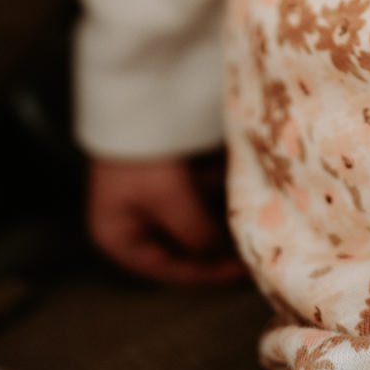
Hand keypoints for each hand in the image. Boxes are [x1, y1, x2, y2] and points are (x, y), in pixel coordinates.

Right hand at [88, 152, 243, 285]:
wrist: (133, 97)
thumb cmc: (144, 156)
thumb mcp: (171, 200)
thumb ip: (196, 233)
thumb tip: (219, 255)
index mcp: (118, 237)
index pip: (167, 269)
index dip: (206, 273)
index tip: (240, 271)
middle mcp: (128, 220)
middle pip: (178, 243)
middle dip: (214, 242)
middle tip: (251, 243)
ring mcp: (143, 194)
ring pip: (188, 215)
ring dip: (217, 214)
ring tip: (250, 214)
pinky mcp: (159, 169)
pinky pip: (190, 189)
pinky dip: (212, 188)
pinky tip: (236, 181)